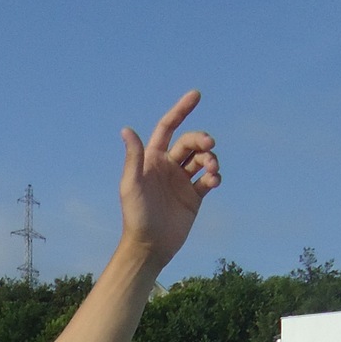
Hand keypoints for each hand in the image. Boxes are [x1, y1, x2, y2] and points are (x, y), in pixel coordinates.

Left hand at [119, 91, 219, 268]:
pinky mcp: (194, 197)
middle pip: (190, 142)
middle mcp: (168, 167)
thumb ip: (133, 157)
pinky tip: (213, 181)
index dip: (181, 110)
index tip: (196, 95)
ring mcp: (182, 181)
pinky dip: (214, 176)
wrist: (149, 246)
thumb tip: (126, 130)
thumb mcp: (131, 185)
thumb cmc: (136, 216)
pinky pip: (208, 179)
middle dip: (201, 139)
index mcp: (152, 159)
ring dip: (210, 159)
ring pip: (202, 159)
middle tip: (209, 146)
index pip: (168, 127)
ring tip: (211, 169)